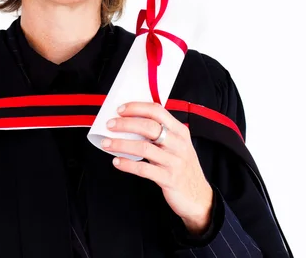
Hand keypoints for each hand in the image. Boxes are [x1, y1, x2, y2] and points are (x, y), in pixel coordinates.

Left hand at [102, 101, 212, 233]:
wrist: (199, 197)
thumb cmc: (183, 167)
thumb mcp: (178, 145)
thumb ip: (161, 133)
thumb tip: (130, 122)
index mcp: (180, 131)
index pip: (158, 111)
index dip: (137, 108)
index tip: (120, 109)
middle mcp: (179, 144)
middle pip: (149, 127)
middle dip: (125, 124)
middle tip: (110, 125)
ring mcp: (174, 162)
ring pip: (143, 147)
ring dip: (121, 144)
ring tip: (106, 143)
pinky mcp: (169, 179)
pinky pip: (144, 169)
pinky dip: (127, 164)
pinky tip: (117, 162)